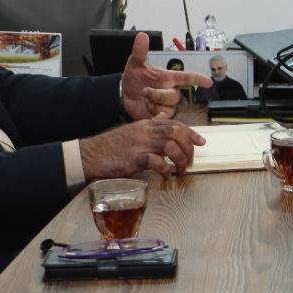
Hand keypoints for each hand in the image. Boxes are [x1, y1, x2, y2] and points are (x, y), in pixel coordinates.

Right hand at [81, 117, 206, 179]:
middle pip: (176, 133)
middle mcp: (145, 131)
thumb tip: (164, 116)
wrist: (91, 154)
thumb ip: (151, 124)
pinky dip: (165, 170)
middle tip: (190, 161)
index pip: (174, 124)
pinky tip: (166, 176)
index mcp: (146, 124)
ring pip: (170, 146)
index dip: (190, 133)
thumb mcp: (134, 130)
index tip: (200, 142)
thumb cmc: (112, 145)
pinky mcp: (134, 158)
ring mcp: (140, 144)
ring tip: (180, 170)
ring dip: (179, 160)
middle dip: (188, 147)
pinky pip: (156, 162)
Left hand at [120, 32, 208, 119]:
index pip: (187, 78)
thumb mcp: (135, 64)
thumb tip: (142, 36)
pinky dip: (152, 113)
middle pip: (175, 96)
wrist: (124, 96)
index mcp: (168, 77)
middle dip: (158, 94)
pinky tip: (146, 108)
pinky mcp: (163, 115)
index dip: (198, 79)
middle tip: (144, 91)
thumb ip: (140, 51)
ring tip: (144, 100)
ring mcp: (168, 104)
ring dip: (153, 104)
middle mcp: (171, 91)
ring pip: (169, 107)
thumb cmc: (134, 79)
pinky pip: (163, 116)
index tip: (209, 82)